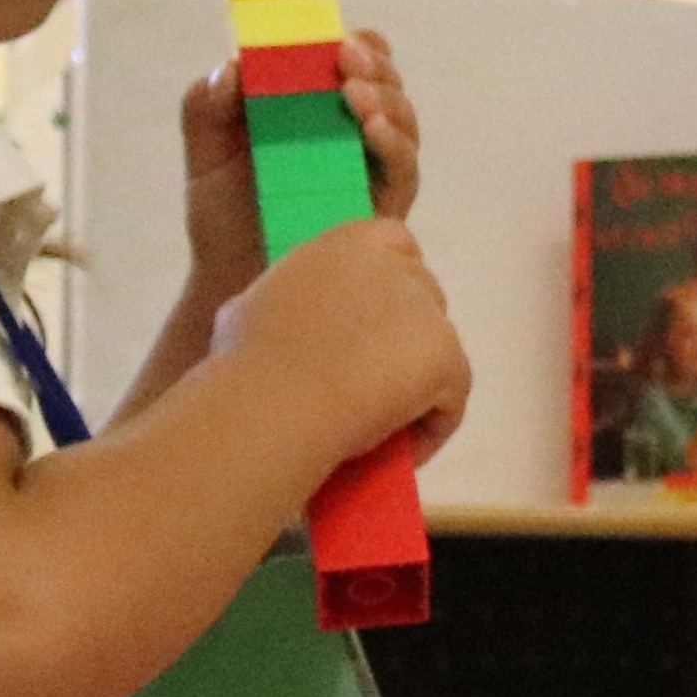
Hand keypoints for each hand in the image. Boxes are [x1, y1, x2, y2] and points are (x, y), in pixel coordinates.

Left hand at [177, 33, 426, 296]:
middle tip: (346, 56)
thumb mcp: (203, 153)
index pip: (349, 63)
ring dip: (385, 97)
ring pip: (402, 118)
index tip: (335, 33)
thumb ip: (204, 107)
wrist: (232, 279)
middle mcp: (351, 133)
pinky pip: (405, 168)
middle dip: (373, 63)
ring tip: (355, 93)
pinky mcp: (385, 204)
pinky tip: (374, 130)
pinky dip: (395, 144)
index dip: (353, 42)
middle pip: (384, 83)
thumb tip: (234, 66)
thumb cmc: (223, 216)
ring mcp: (372, 168)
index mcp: (314, 111)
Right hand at [209, 217, 470, 461]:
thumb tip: (287, 318)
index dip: (390, 288)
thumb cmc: (247, 362)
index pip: (395, 245)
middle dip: (408, 339)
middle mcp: (397, 265)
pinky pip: (449, 401)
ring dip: (418, 387)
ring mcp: (427, 311)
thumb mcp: (254, 307)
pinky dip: (429, 431)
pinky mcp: (448, 356)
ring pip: (437, 354)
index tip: (370, 330)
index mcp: (350, 240)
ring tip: (382, 429)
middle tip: (376, 386)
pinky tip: (399, 455)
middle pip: (425, 299)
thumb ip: (291, 300)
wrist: (271, 402)